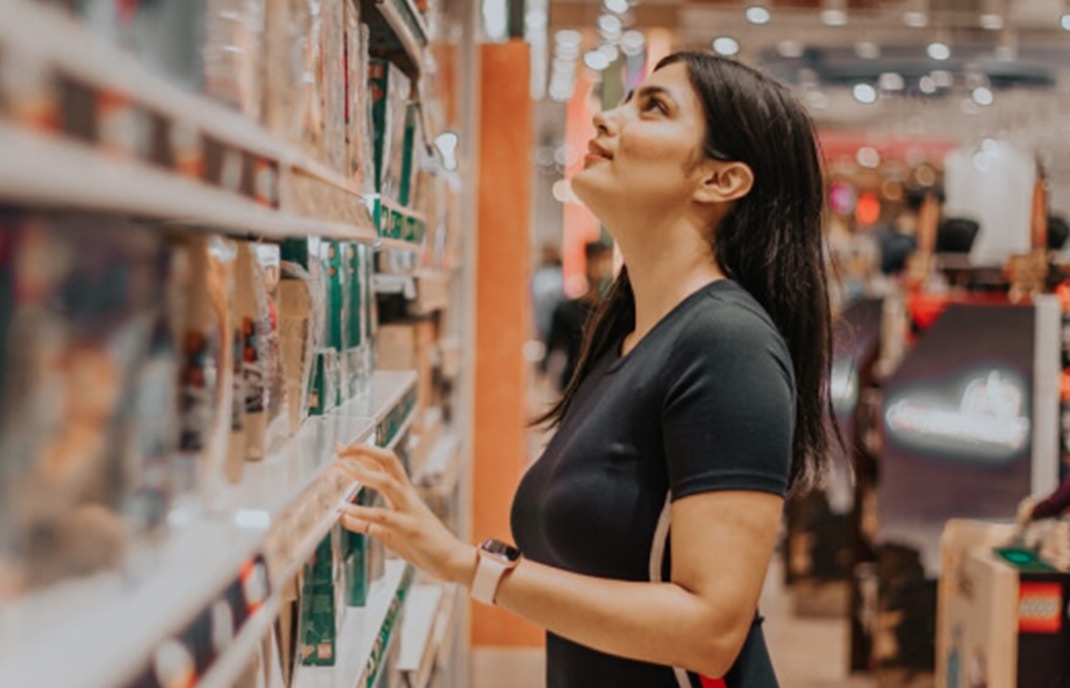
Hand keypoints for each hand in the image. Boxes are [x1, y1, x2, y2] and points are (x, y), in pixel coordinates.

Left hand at [335, 443, 476, 586]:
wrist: (452, 561)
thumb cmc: (424, 545)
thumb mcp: (389, 533)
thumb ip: (367, 523)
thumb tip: (344, 517)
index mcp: (404, 493)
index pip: (383, 464)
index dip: (363, 453)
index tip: (341, 447)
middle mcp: (407, 495)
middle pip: (388, 460)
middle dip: (364, 450)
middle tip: (340, 449)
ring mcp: (409, 509)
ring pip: (387, 482)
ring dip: (363, 473)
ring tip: (340, 468)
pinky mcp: (409, 527)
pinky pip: (383, 516)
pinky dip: (362, 511)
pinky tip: (344, 509)